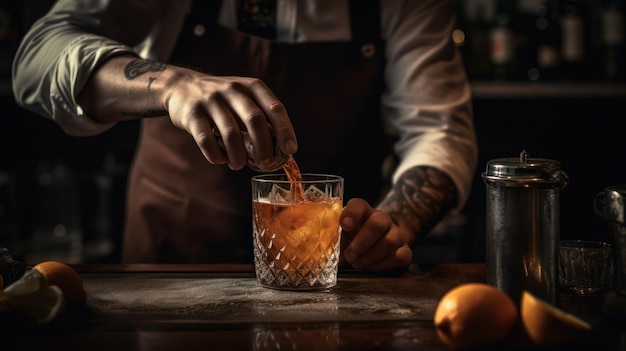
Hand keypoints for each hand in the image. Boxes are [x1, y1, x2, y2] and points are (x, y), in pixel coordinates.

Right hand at [164, 67, 297, 169]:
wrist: (182, 87)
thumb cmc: (223, 101)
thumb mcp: (245, 98)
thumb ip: (262, 118)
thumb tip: (282, 150)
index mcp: (251, 87)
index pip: (274, 108)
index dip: (285, 130)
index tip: (291, 150)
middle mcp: (233, 90)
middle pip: (255, 120)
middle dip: (263, 147)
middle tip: (266, 163)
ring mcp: (211, 101)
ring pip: (231, 134)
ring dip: (238, 156)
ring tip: (238, 165)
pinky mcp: (192, 114)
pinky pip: (207, 141)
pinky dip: (216, 156)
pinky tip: (220, 159)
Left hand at [339, 198, 412, 270]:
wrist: (380, 242)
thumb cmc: (355, 239)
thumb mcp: (343, 235)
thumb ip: (335, 238)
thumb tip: (326, 250)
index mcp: (363, 211)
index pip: (358, 205)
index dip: (351, 214)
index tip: (344, 225)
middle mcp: (382, 218)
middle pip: (378, 223)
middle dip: (362, 243)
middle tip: (350, 256)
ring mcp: (396, 233)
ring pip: (390, 242)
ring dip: (371, 256)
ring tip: (358, 264)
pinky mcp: (405, 250)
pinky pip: (399, 257)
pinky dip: (382, 265)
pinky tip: (370, 267)